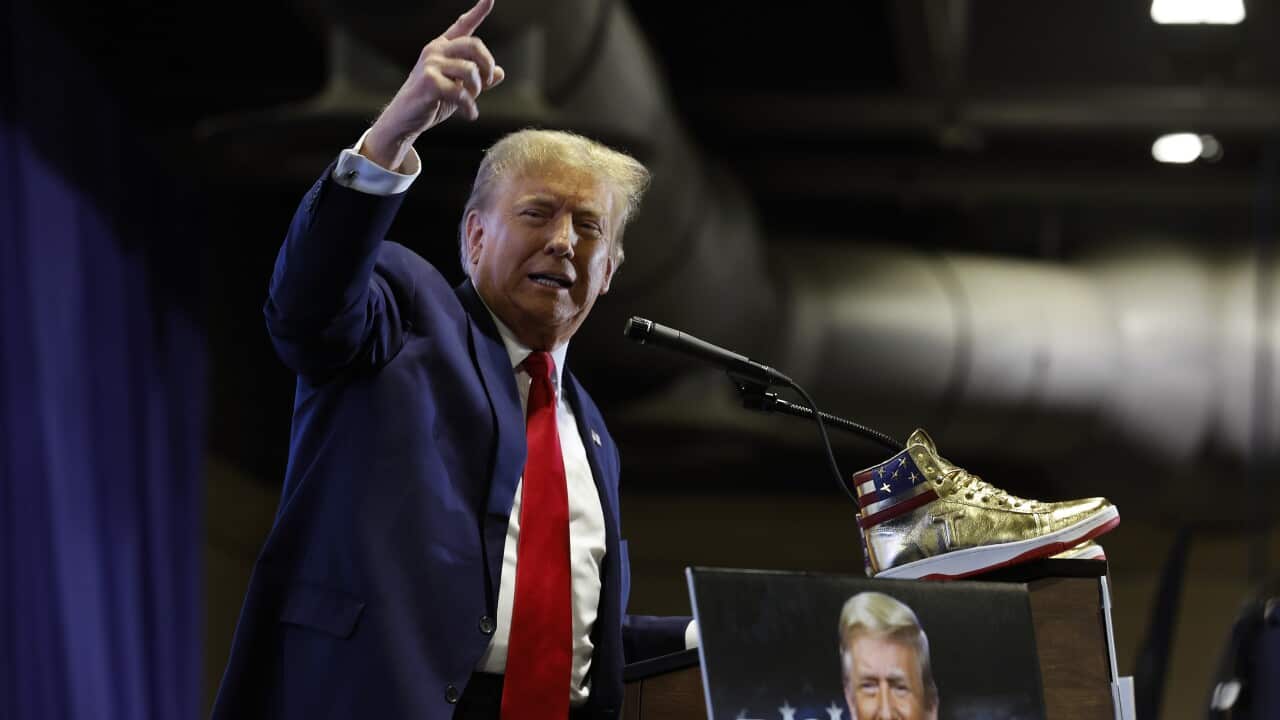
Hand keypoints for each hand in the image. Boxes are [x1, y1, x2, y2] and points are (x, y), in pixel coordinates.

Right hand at [362, 0, 505, 169]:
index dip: (478, 11)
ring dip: (477, 89)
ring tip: (471, 101)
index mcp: (443, 47)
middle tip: (487, 82)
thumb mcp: (458, 88)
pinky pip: (461, 93)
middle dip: (487, 65)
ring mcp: (431, 65)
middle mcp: (436, 50)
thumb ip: (478, 79)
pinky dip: (470, 107)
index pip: (463, 25)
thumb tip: (501, 72)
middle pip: (475, 45)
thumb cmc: (431, 101)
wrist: (405, 119)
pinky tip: (470, 115)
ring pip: (470, 70)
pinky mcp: (430, 82)